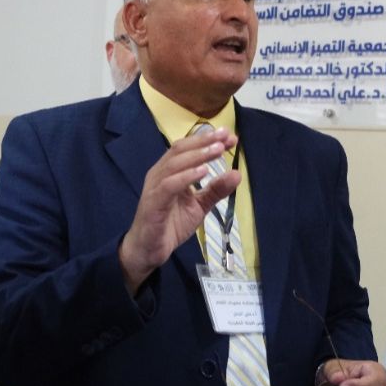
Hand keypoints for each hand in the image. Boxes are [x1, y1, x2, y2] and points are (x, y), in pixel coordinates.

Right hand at [118, 127, 240, 293]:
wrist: (148, 250)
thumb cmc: (170, 225)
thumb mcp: (199, 206)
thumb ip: (216, 190)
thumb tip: (237, 174)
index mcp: (169, 171)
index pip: (187, 149)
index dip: (207, 140)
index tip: (229, 136)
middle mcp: (159, 174)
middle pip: (180, 149)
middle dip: (204, 141)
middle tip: (226, 137)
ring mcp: (155, 187)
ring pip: (175, 163)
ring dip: (198, 155)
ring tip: (218, 150)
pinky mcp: (154, 202)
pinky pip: (169, 185)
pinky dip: (186, 176)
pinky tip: (203, 172)